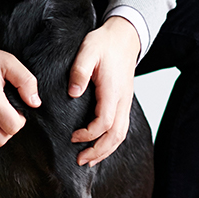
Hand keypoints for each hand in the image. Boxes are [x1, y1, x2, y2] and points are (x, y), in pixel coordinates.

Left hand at [68, 15, 140, 166]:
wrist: (124, 36)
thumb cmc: (104, 43)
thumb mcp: (87, 51)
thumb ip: (79, 72)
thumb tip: (73, 94)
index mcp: (112, 91)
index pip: (104, 122)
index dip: (89, 134)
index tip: (73, 137)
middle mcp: (122, 100)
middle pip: (116, 135)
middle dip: (99, 151)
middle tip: (81, 161)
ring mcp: (125, 101)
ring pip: (121, 134)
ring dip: (106, 149)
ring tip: (90, 159)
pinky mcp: (124, 100)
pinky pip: (121, 127)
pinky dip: (112, 140)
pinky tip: (101, 144)